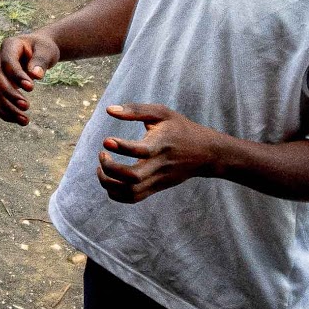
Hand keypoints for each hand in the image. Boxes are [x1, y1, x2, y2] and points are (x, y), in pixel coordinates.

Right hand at [0, 30, 61, 124]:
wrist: (38, 50)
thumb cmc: (43, 48)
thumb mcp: (46, 50)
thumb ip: (41, 61)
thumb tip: (36, 75)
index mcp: (9, 46)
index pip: (8, 63)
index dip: (17, 76)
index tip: (32, 88)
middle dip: (10, 95)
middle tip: (27, 106)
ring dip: (7, 108)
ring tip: (25, 121)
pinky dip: (4, 113)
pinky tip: (19, 121)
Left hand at [94, 104, 223, 201]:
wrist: (207, 153)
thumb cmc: (181, 129)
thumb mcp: (162, 113)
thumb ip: (136, 110)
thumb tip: (109, 110)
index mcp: (161, 145)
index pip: (140, 151)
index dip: (121, 147)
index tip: (107, 141)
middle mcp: (159, 165)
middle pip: (133, 177)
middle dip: (110, 169)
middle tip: (102, 154)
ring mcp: (158, 179)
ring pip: (131, 192)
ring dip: (109, 183)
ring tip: (101, 169)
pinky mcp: (157, 187)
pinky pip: (134, 198)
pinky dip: (116, 194)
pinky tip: (109, 181)